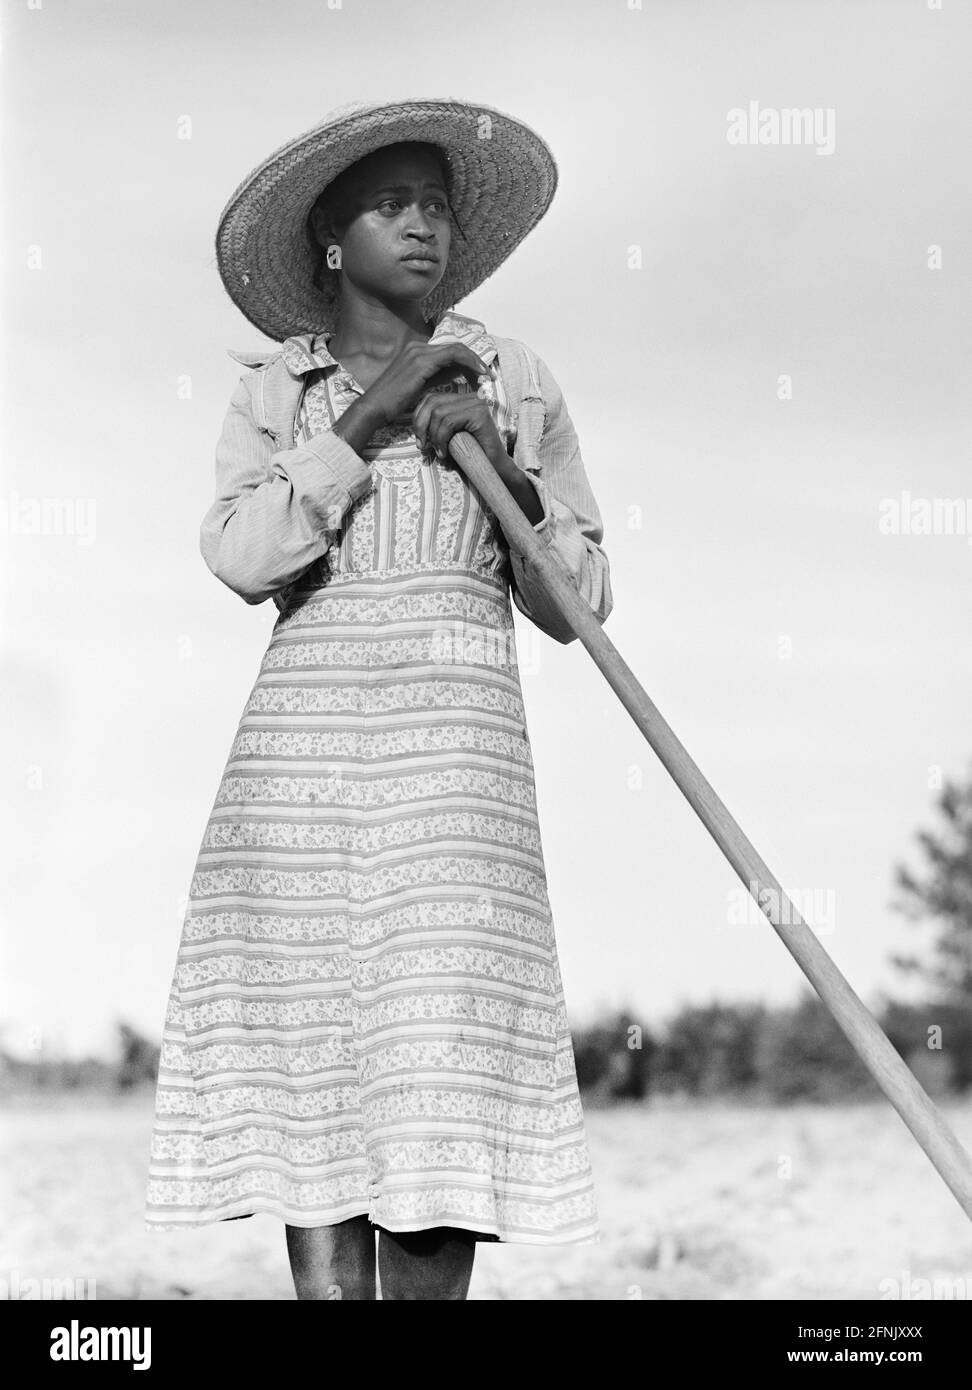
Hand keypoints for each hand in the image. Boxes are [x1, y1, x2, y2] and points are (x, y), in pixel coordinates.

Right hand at [361, 340, 490, 427]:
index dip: (468, 361)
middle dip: (474, 361)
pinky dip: (469, 363)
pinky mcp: (421, 361)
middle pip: (455, 348)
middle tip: (488, 376)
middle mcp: (417, 347)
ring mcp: (418, 352)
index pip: (449, 350)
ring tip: (486, 376)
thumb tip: (458, 374)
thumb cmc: (393, 403)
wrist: (374, 408)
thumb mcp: (420, 387)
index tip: (481, 375)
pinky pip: (452, 355)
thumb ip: (437, 377)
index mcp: (416, 351)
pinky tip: (478, 375)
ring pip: (457, 349)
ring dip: (475, 362)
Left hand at [411, 388, 545, 528]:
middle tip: (422, 446)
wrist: (495, 470)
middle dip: (421, 425)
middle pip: (432, 401)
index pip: (431, 398)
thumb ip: (435, 425)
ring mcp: (476, 404)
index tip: (419, 440)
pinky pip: (449, 422)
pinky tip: (445, 453)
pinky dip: (441, 439)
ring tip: (438, 451)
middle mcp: (470, 397)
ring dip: (433, 435)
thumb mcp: (448, 437)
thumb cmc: (471, 456)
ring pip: (439, 413)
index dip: (419, 418)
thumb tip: (415, 425)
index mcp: (462, 399)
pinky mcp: (480, 415)